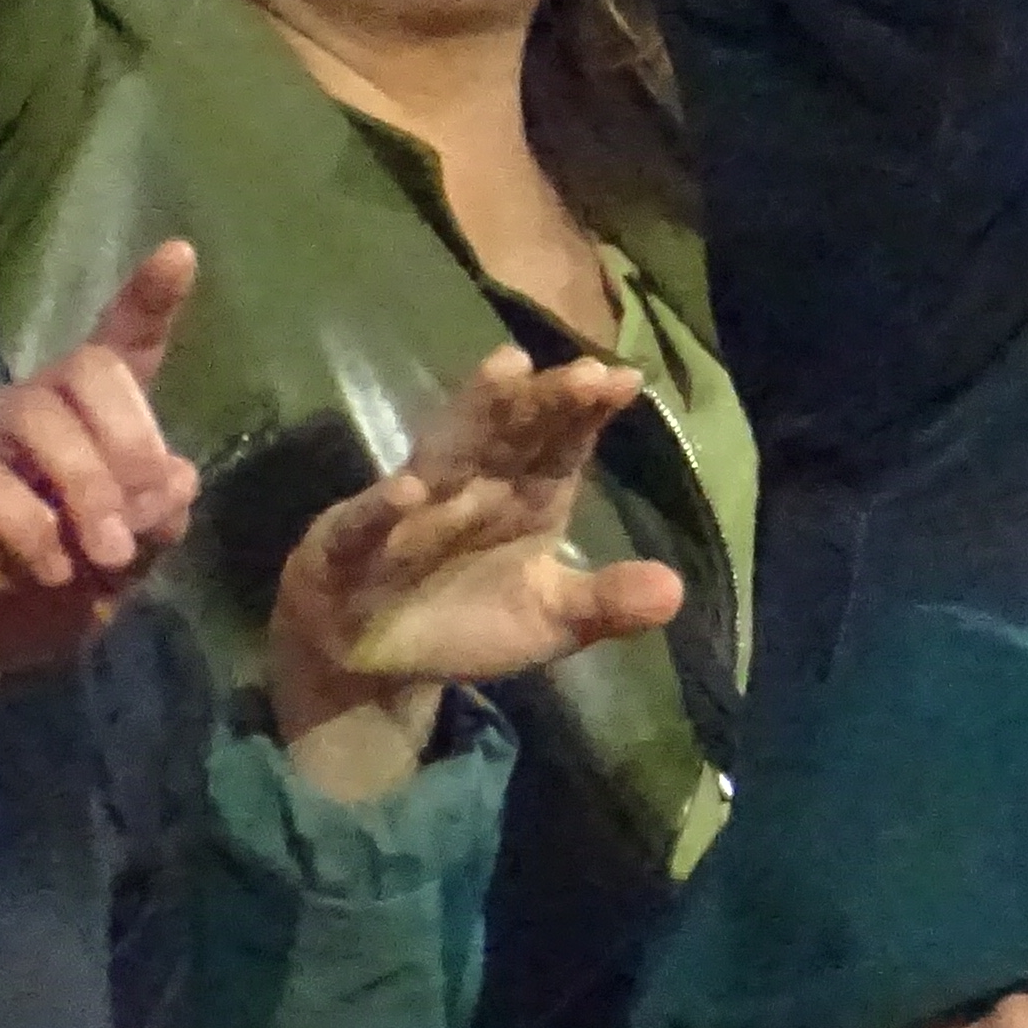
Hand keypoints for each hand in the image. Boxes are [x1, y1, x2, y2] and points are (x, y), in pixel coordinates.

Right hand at [0, 247, 202, 720]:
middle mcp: (26, 417)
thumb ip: (151, 527)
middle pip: (87, 370)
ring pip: (38, 418)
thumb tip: (179, 475)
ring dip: (88, 490)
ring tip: (103, 558)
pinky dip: (32, 527)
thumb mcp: (115, 575)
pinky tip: (50, 569)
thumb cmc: (33, 603)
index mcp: (81, 429)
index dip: (148, 301)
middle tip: (142, 523)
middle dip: (131, 440)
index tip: (179, 254)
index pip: (117, 348)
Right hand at [263, 348, 685, 798]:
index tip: (624, 380)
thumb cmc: (467, 618)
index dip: (586, 413)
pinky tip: (410, 491)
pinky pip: (369, 524)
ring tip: (506, 371)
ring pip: (445, 454)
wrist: (374, 656)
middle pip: (509, 434)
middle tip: (581, 371)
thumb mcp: (549, 621)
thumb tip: (676, 592)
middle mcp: (470, 486)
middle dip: (542, 401)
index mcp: (524, 498)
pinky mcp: (351, 545)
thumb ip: (606, 603)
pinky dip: (386, 508)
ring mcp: (408, 509)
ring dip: (472, 414)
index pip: (560, 447)